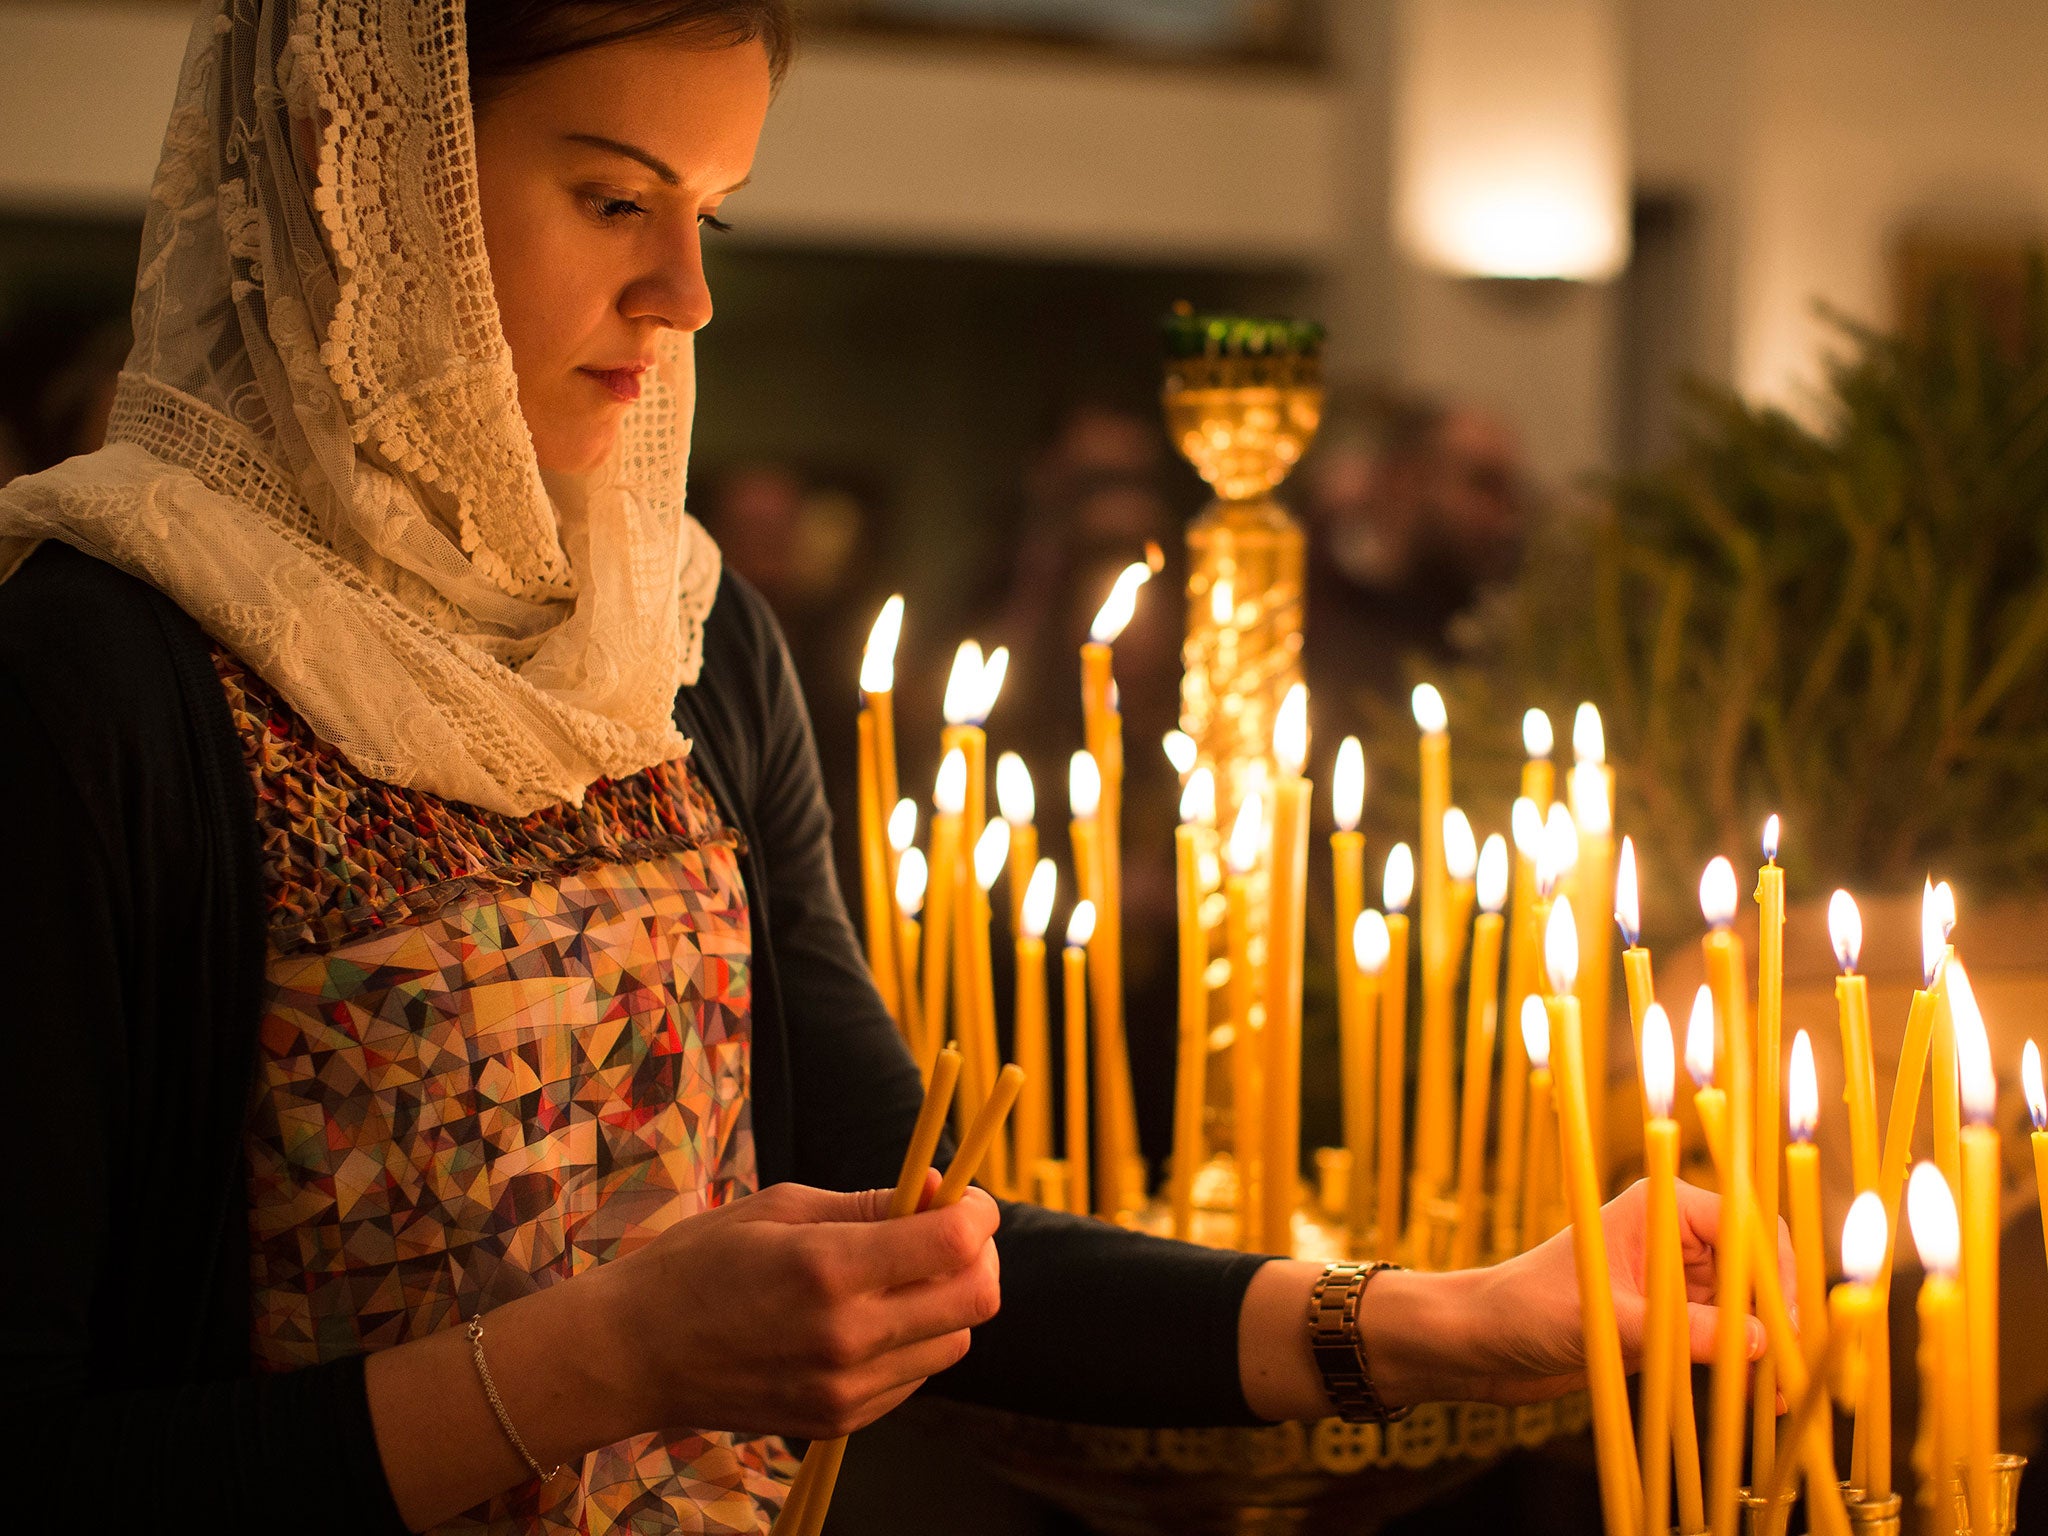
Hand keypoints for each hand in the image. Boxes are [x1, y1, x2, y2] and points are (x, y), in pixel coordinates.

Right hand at [591, 1176, 1001, 1438]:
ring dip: (948, 1300)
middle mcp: (846, 1337)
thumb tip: (940, 1192)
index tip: (966, 1199)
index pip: (953, 1244)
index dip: (977, 1213)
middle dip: (979, 1255)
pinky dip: (914, 1340)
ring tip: (901, 1274)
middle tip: (948, 1232)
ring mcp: (845, 1389)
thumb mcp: (781, 1208)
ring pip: (955, 1342)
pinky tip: (870, 1316)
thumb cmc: (700, 1263)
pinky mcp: (839, 1422)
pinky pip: (915, 1376)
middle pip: (976, 1299)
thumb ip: (871, 1203)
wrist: (634, 1354)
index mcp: (828, 1269)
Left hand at [1374, 1179, 1785, 1406]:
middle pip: (1755, 1271)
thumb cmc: (1526, 1310)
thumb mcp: (1606, 1323)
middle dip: (1780, 1319)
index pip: (1747, 1228)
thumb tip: (1761, 1344)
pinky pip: (1724, 1339)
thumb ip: (1680, 1332)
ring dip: (1768, 1350)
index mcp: (1660, 1207)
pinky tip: (1761, 1401)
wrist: (1482, 1342)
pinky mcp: (1668, 1320)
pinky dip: (1745, 1366)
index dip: (1776, 1276)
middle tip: (1796, 1374)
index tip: (1788, 1328)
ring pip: (1747, 1309)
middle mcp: (1675, 1237)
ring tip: (1782, 1399)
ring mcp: (1674, 1280)